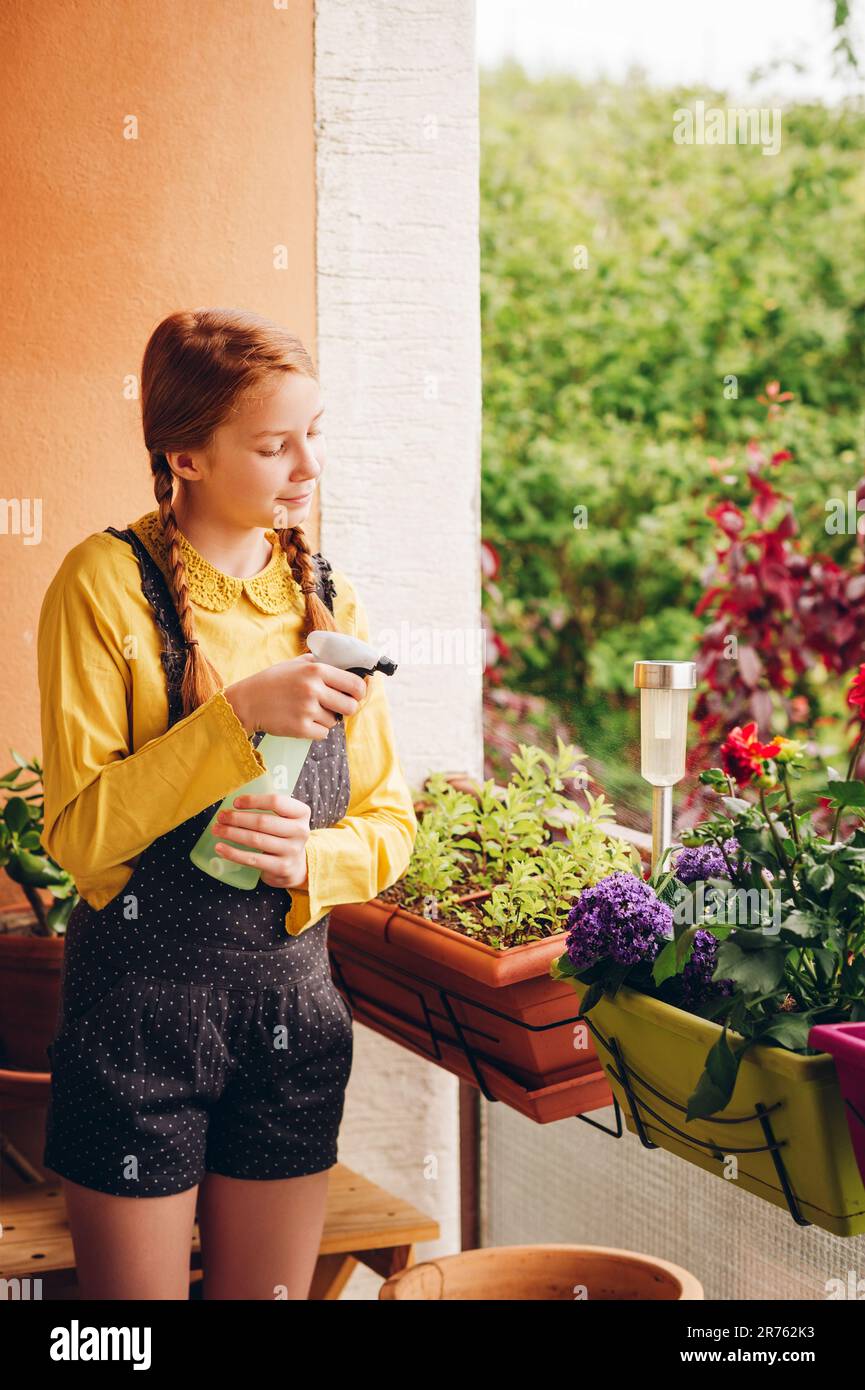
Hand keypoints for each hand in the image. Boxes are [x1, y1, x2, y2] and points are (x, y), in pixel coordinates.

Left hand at [212, 792, 310, 888]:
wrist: (296, 865)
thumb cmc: (284, 835)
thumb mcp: (286, 818)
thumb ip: (270, 808)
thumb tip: (234, 804)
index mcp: (302, 813)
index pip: (276, 802)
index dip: (253, 801)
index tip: (236, 802)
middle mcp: (300, 831)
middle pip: (262, 821)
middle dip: (237, 818)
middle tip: (221, 817)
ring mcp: (292, 851)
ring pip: (255, 839)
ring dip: (231, 833)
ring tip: (217, 830)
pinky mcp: (281, 867)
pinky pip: (252, 859)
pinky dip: (233, 853)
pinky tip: (220, 848)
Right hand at [224, 653, 366, 738]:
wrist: (248, 702)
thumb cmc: (273, 681)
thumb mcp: (296, 664)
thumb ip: (321, 663)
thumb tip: (348, 666)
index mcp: (316, 670)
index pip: (355, 684)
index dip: (360, 692)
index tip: (356, 695)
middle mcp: (313, 689)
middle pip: (351, 706)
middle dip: (346, 708)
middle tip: (336, 707)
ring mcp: (307, 710)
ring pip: (335, 721)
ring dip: (326, 719)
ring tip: (308, 711)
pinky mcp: (300, 728)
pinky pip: (323, 733)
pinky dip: (316, 730)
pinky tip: (303, 721)